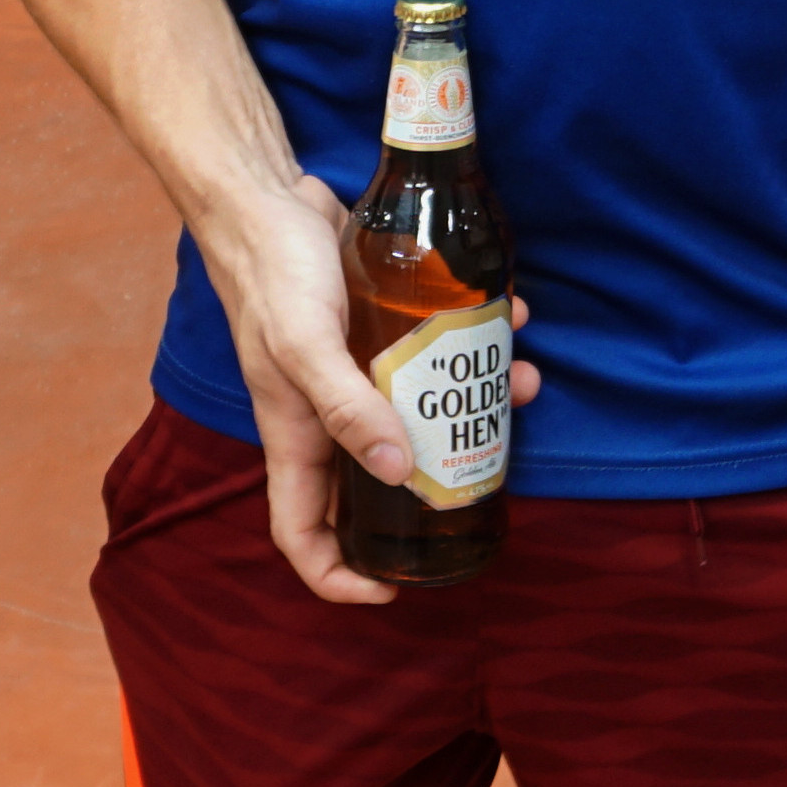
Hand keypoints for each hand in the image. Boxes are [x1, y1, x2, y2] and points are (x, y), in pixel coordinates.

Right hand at [199, 175, 550, 608]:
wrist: (268, 196)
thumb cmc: (272, 276)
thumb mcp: (305, 347)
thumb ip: (347, 409)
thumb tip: (399, 474)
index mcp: (296, 437)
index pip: (304, 534)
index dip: (339, 577)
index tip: (393, 590)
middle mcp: (326, 415)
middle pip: (382, 478)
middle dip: (439, 476)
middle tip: (491, 459)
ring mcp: (355, 372)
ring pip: (421, 411)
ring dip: (472, 400)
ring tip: (517, 377)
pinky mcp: (379, 328)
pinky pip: (432, 352)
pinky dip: (471, 338)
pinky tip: (507, 314)